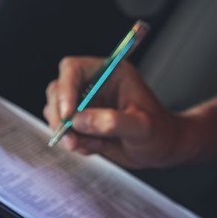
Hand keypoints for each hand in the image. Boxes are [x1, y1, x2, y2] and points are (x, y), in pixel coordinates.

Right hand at [43, 57, 185, 167]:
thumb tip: (79, 120)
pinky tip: (96, 147)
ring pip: (56, 111)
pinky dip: (75, 142)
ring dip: (67, 132)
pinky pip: (64, 130)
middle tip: (72, 140)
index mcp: (110, 72)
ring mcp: (85, 103)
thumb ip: (113, 122)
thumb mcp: (142, 127)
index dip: (65, 89)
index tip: (68, 115)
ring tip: (94, 145)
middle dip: (60, 116)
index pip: (74, 68)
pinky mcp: (82, 122)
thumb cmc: (157, 132)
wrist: (160, 148)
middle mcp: (93, 84)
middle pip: (57, 89)